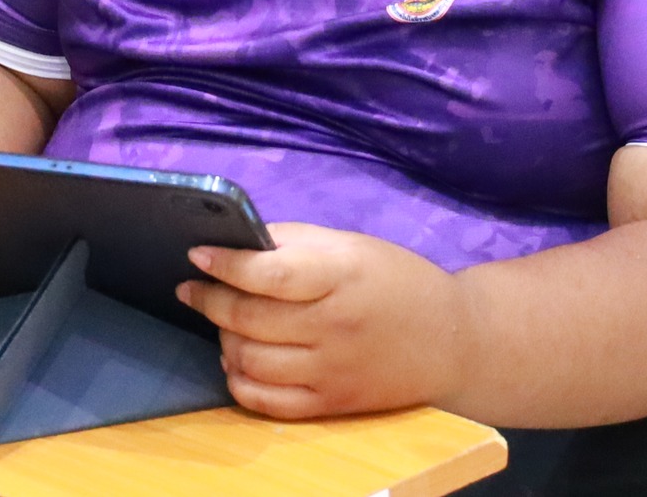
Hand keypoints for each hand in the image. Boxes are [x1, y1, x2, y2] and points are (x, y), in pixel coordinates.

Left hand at [177, 222, 472, 419]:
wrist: (452, 340)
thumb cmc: (397, 281)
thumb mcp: (352, 246)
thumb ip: (295, 243)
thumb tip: (239, 244)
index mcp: (342, 276)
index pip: (269, 275)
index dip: (226, 265)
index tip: (196, 255)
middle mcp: (334, 326)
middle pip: (250, 319)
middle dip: (210, 301)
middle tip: (193, 288)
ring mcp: (332, 370)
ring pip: (249, 361)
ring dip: (223, 338)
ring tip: (223, 322)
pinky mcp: (331, 404)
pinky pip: (265, 402)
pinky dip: (239, 381)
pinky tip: (237, 360)